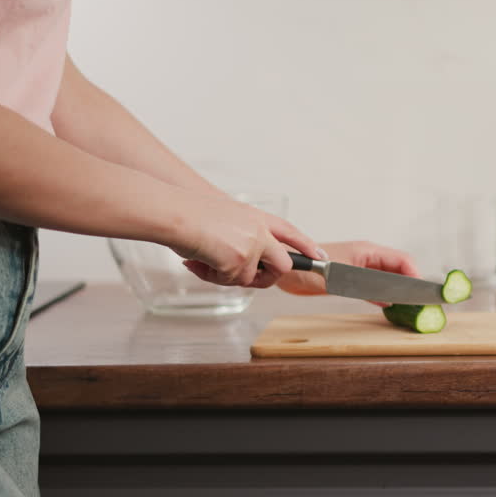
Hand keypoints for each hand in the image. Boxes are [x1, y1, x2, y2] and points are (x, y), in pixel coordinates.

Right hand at [171, 194, 321, 288]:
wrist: (176, 214)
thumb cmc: (191, 215)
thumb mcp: (226, 218)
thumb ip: (243, 236)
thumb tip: (242, 263)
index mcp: (257, 217)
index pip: (290, 232)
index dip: (306, 246)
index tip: (320, 256)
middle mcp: (260, 232)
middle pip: (283, 265)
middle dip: (269, 277)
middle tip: (244, 276)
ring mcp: (252, 247)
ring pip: (249, 278)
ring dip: (226, 276)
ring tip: (204, 260)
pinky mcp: (240, 262)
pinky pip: (230, 282)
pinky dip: (211, 277)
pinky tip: (197, 262)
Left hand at [277, 240, 419, 301]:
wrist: (290, 271)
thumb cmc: (309, 267)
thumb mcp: (340, 278)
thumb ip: (364, 287)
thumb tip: (388, 297)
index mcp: (368, 251)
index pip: (401, 259)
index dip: (414, 273)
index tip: (420, 290)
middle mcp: (368, 258)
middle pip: (398, 267)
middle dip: (411, 281)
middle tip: (420, 299)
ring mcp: (361, 268)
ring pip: (389, 277)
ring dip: (399, 288)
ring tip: (410, 302)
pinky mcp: (353, 279)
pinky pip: (376, 286)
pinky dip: (385, 294)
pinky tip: (390, 304)